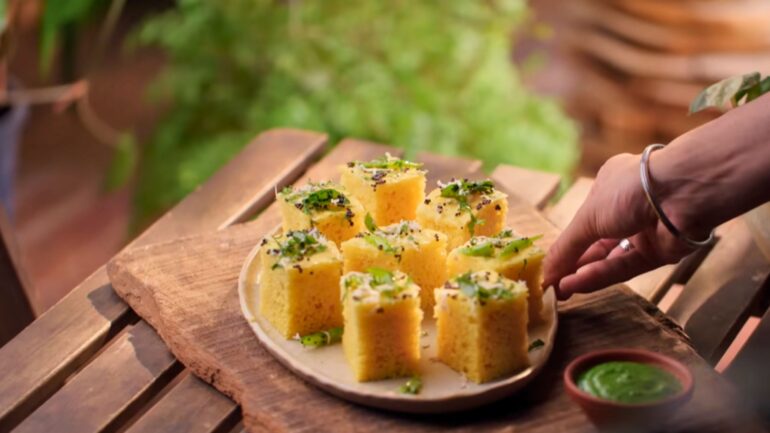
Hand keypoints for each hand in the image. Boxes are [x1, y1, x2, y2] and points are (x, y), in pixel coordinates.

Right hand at [542, 152, 693, 299]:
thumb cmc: (628, 192)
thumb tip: (544, 275)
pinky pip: (625, 266)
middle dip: (572, 264)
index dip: (565, 245)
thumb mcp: (587, 218)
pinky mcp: (658, 252)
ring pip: (609, 257)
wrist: (681, 194)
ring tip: (561, 290)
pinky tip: (578, 285)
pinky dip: (601, 275)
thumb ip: (565, 249)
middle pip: (594, 243)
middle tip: (550, 286)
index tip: (547, 266)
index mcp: (607, 189)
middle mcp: (625, 208)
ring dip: (584, 273)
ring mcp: (643, 231)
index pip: (582, 223)